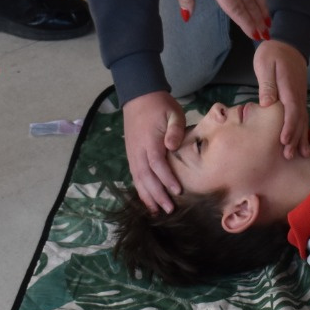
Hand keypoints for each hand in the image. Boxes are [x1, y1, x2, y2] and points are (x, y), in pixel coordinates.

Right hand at [123, 90, 186, 212]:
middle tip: (170, 209)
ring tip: (157, 212)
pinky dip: (141, 190)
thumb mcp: (173, 112)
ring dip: (147, 196)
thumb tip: (172, 147)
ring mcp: (133, 154)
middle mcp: (138, 151)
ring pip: (138, 179)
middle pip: (146, 177)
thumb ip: (175, 129)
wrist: (139, 97)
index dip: (167, 179)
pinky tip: (147, 200)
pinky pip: (135, 176)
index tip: (178, 191)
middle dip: (157, 195)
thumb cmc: (160, 106)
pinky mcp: (132, 155)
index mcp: (149, 141)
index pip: (157, 164)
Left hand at [254, 39, 309, 158]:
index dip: (289, 127)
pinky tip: (301, 141)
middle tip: (289, 156)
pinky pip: (302, 116)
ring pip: (303, 120)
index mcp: (289, 87)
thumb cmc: (273, 53)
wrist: (288, 43)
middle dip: (295, 138)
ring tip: (301, 155)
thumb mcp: (266, 64)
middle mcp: (298, 94)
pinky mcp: (298, 97)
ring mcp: (300, 96)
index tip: (284, 141)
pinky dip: (302, 130)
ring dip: (301, 137)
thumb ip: (267, 84)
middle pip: (299, 119)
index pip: (292, 110)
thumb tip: (267, 104)